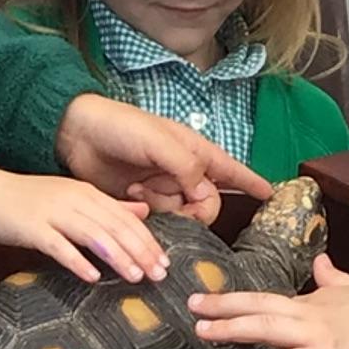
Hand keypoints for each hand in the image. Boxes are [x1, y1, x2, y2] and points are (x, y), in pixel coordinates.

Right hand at [0, 161, 167, 283]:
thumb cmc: (29, 202)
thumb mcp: (72, 199)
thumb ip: (107, 207)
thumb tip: (144, 213)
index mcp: (87, 193)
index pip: (126, 217)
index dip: (148, 240)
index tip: (166, 263)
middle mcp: (74, 200)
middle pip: (115, 226)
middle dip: (141, 251)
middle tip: (159, 275)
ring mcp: (53, 212)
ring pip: (93, 235)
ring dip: (117, 257)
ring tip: (135, 277)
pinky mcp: (32, 227)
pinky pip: (58, 245)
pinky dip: (77, 261)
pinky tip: (92, 277)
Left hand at [56, 91, 268, 224]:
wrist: (79, 134)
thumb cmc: (122, 127)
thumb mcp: (159, 141)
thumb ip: (186, 167)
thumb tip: (203, 194)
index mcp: (196, 152)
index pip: (232, 170)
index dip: (251, 184)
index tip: (270, 195)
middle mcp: (184, 172)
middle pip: (208, 204)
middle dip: (193, 207)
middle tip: (170, 199)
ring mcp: (164, 188)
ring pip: (183, 215)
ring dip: (163, 206)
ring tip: (137, 187)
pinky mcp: (143, 203)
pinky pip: (160, 220)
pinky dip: (149, 213)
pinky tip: (132, 195)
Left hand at [190, 258, 348, 348]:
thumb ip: (338, 280)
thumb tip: (321, 264)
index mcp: (322, 298)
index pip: (273, 299)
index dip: (242, 301)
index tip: (215, 299)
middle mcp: (315, 311)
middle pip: (260, 305)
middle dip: (223, 304)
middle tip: (191, 304)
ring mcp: (322, 333)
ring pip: (267, 328)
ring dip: (231, 328)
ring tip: (201, 328)